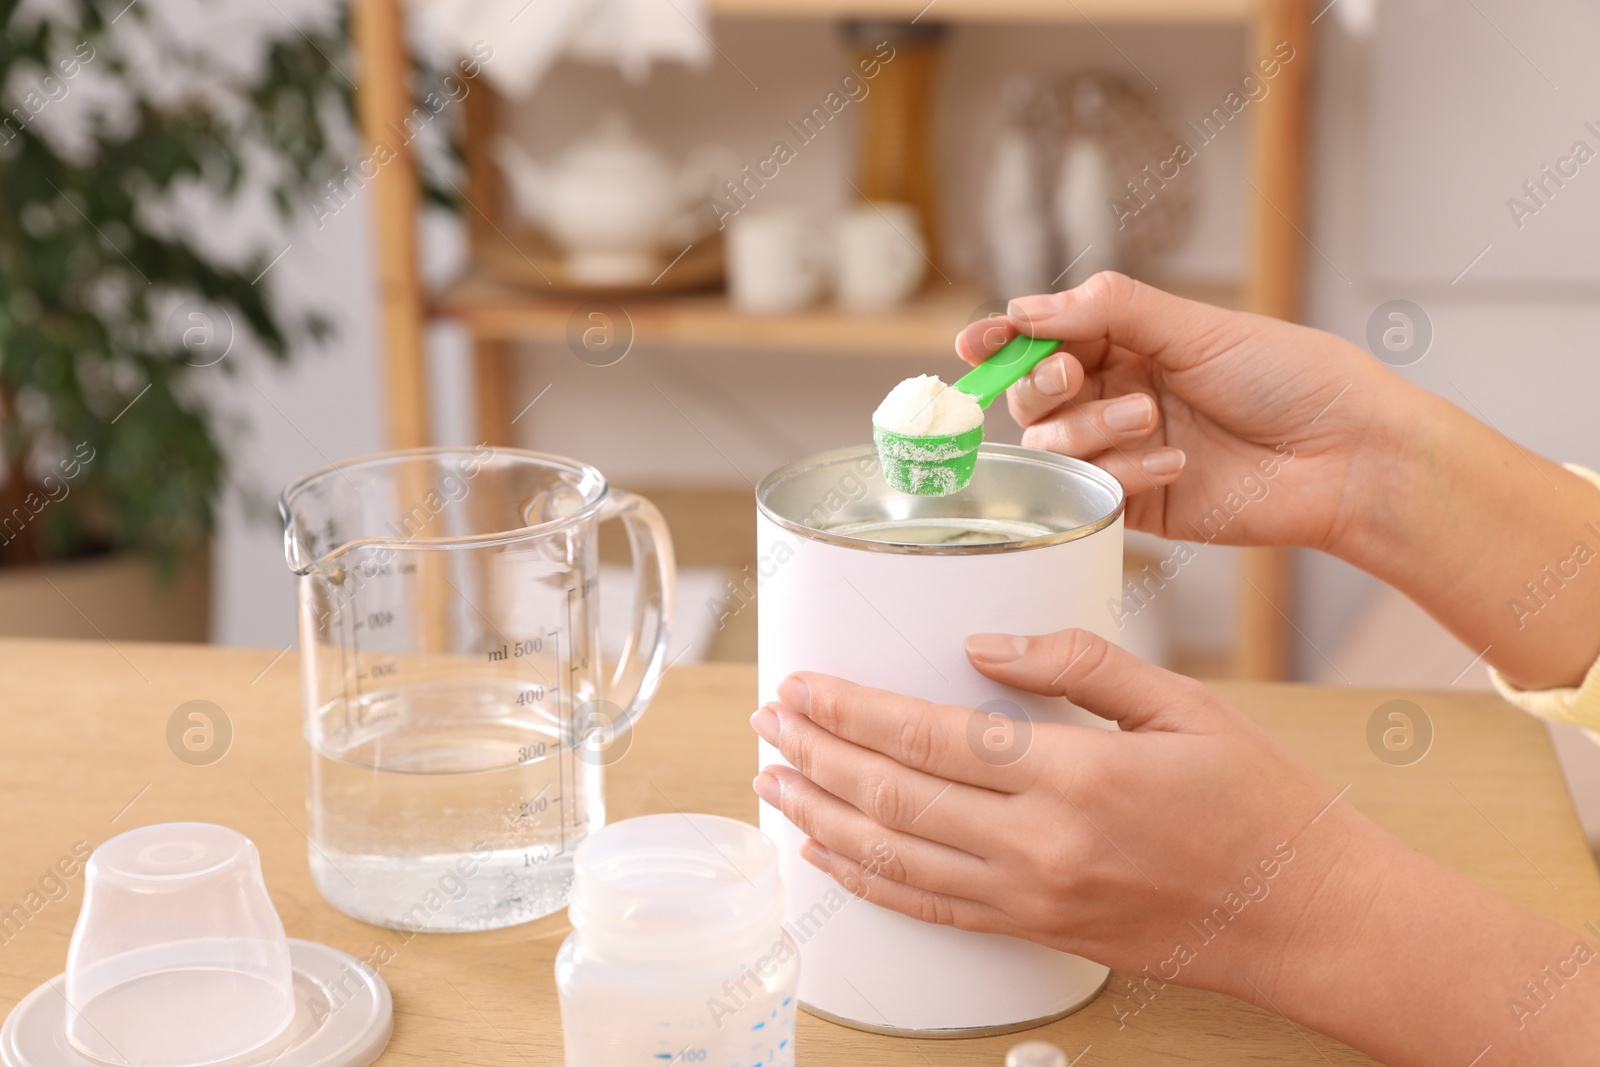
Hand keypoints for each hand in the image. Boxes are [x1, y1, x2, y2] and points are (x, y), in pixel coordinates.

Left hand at [749, 626, 1367, 1000]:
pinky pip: (932, 909)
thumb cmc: (1260, 803)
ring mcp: (1035, 899)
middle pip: (894, 798)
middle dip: (817, 756)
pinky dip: (868, 881)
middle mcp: (1042, 846)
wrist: (1308, 917)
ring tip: (773, 781)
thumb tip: (982, 645)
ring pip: (897, 859)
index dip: (852, 711)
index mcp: (1078, 776)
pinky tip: (830, 854)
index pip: (931, 739)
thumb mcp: (1185, 706)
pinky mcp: (1039, 933)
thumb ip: (1080, 665)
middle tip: (768, 721)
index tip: (802, 685)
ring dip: (823, 817)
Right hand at [955, 273, 1412, 551]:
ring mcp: (1124, 451)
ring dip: (1090, 428)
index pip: (1043, 337)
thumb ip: (1106, 311)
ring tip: (1152, 418)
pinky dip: (1125, 473)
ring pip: (1053, 445)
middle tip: (1070, 376)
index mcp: (1129, 341)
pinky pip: (1093, 491)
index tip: (978, 341)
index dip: (1003, 338)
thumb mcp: (1196, 326)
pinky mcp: (1138, 506)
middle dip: (1041, 382)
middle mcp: (1117, 393)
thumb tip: (1025, 309)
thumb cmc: (1290, 377)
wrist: (1348, 455)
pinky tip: (1177, 462)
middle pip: (1032, 394)